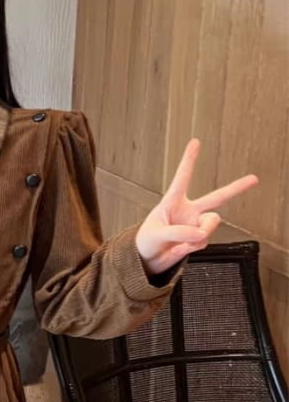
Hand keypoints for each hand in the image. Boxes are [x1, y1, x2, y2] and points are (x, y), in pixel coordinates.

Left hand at [135, 139, 257, 274]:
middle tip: (254, 179)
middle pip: (217, 198)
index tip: (195, 142)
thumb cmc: (146, 241)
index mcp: (172, 202)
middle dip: (236, 188)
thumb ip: (177, 232)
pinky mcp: (199, 239)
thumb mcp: (155, 234)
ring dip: (201, 232)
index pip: (182, 178)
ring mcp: (196, 225)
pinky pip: (204, 241)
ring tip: (185, 241)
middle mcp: (188, 211)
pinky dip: (193, 246)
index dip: (189, 160)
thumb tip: (201, 234)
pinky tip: (181, 248)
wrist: (147, 259)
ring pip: (212, 223)